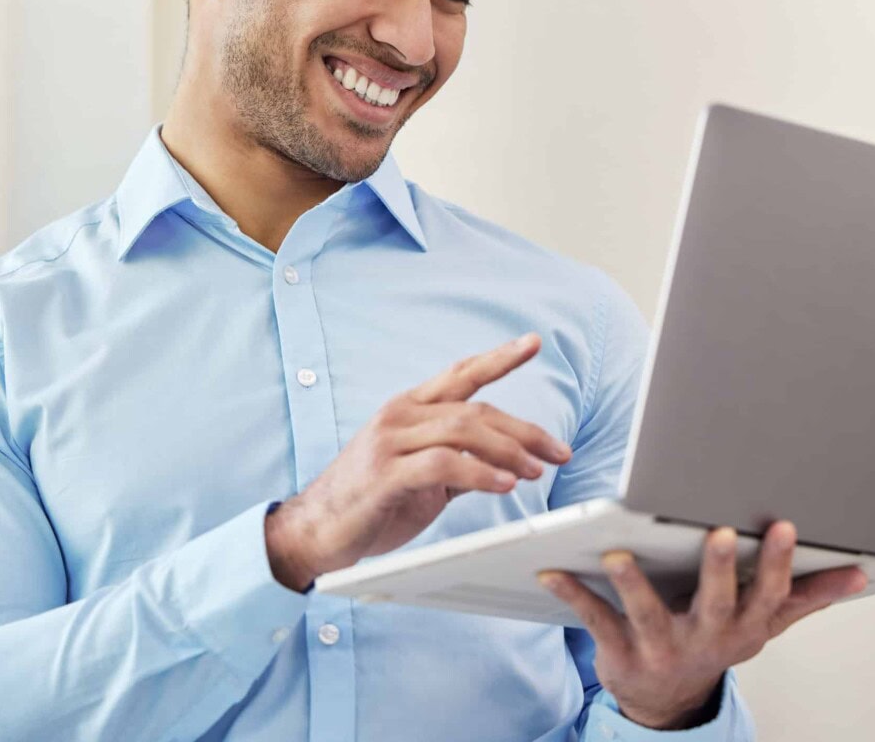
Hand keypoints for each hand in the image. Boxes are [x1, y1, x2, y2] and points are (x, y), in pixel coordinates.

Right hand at [263, 333, 570, 590]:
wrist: (315, 532)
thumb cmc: (370, 502)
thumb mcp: (421, 475)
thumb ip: (457, 459)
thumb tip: (505, 463)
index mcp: (408, 408)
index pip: (461, 373)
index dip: (499, 357)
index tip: (534, 343)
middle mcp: (399, 415)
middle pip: (476, 409)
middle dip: (524, 431)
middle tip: (558, 453)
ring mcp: (389, 441)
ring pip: (464, 431)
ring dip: (509, 451)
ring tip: (537, 471)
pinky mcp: (384, 473)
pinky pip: (443, 464)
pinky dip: (480, 472)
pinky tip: (504, 484)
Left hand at [538, 521, 867, 729]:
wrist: (665, 700)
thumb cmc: (715, 643)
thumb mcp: (764, 624)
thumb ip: (808, 596)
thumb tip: (858, 573)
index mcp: (745, 627)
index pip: (768, 595)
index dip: (778, 564)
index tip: (784, 527)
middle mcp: (707, 639)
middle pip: (716, 603)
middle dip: (719, 569)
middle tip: (719, 534)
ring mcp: (663, 647)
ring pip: (649, 613)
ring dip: (633, 583)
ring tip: (619, 554)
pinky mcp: (620, 651)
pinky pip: (595, 619)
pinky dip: (573, 593)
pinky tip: (553, 569)